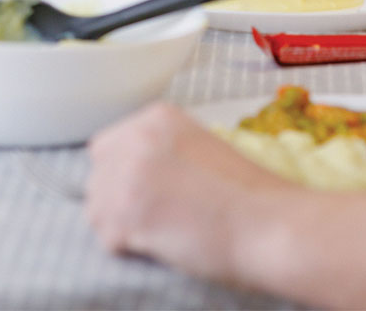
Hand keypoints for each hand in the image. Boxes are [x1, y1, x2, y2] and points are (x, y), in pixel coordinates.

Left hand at [84, 103, 295, 282]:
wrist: (269, 223)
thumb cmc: (248, 193)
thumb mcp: (201, 147)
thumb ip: (162, 151)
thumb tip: (133, 175)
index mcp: (157, 117)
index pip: (107, 146)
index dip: (124, 174)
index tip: (149, 192)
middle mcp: (136, 138)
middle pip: (98, 176)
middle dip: (118, 200)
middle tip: (157, 216)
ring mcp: (128, 175)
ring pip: (96, 209)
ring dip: (122, 226)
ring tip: (162, 231)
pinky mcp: (127, 214)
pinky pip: (107, 238)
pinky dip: (129, 249)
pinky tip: (162, 243)